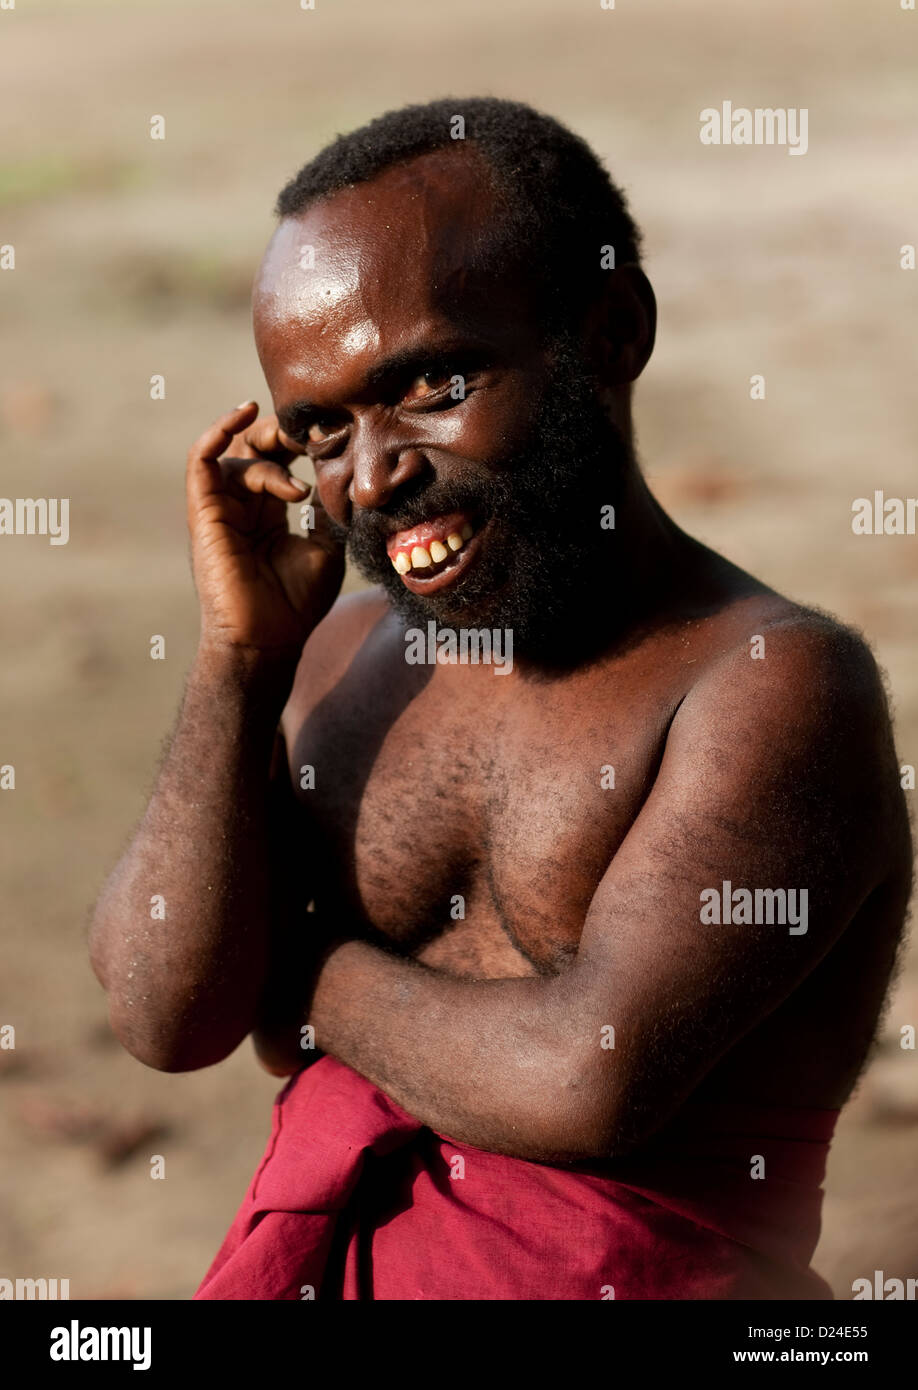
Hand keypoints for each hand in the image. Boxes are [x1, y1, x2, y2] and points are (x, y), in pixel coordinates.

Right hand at [186, 401, 344, 655]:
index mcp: (268, 512)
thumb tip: (340, 477)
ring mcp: (222, 507)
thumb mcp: (326, 549)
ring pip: (235, 450)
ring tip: (297, 460)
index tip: (328, 434)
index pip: (277, 458)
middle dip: (282, 432)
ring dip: (266, 443)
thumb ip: (328, 512)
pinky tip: (242, 415)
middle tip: (310, 433)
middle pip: (254, 446)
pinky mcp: (205, 512)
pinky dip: (216, 433)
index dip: (298, 440)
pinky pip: (201, 462)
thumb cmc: (296, 604)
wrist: (268, 639)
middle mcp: (242, 505)